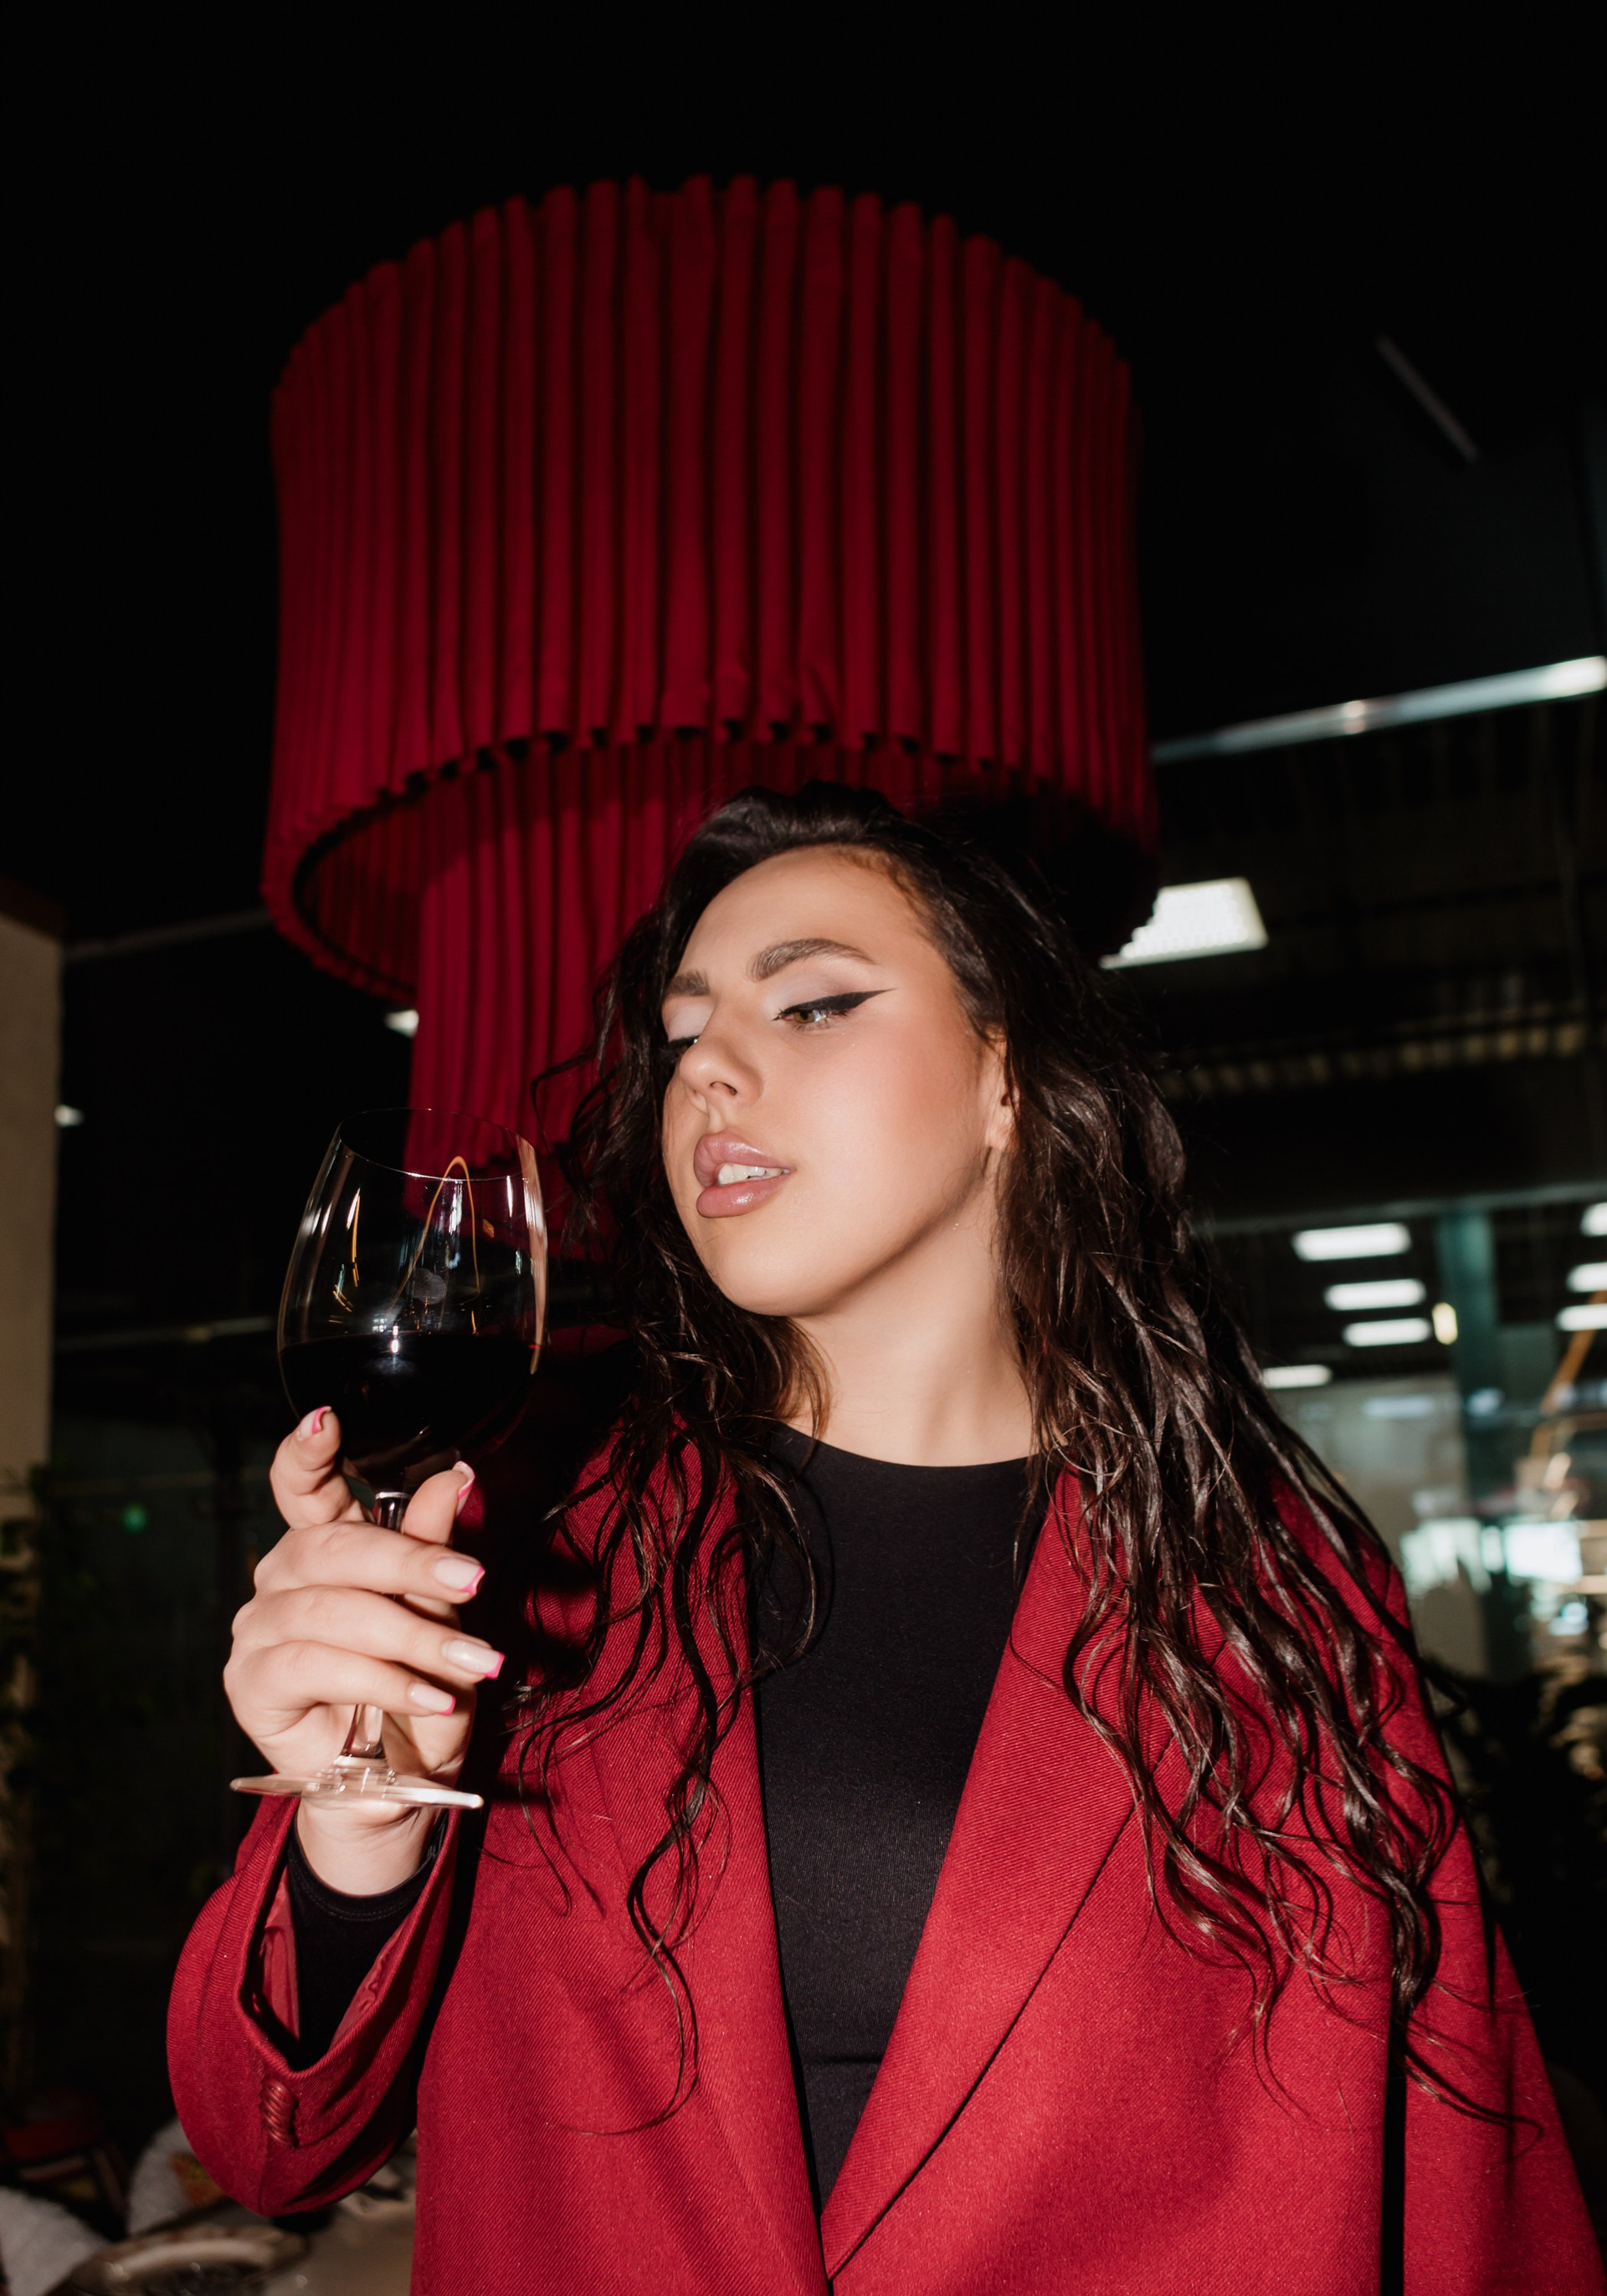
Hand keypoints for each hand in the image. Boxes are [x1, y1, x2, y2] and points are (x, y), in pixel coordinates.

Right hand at [226, 1408, 502, 1890]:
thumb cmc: (421, 1689)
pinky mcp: (251, 1684)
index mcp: (326, 1546)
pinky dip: (384, 1680)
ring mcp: (259, 1630)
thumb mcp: (443, 1616)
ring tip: (471, 1662)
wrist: (402, 1782)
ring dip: (412, 1636)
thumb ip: (436, 1548)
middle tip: (474, 1582)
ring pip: (332, 1610)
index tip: (327, 1418)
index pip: (300, 1487)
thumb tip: (456, 1476)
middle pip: (333, 1547)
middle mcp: (283, 1578)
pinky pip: (318, 1666)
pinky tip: (430, 1696)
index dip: (307, 1452)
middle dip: (411, 1562)